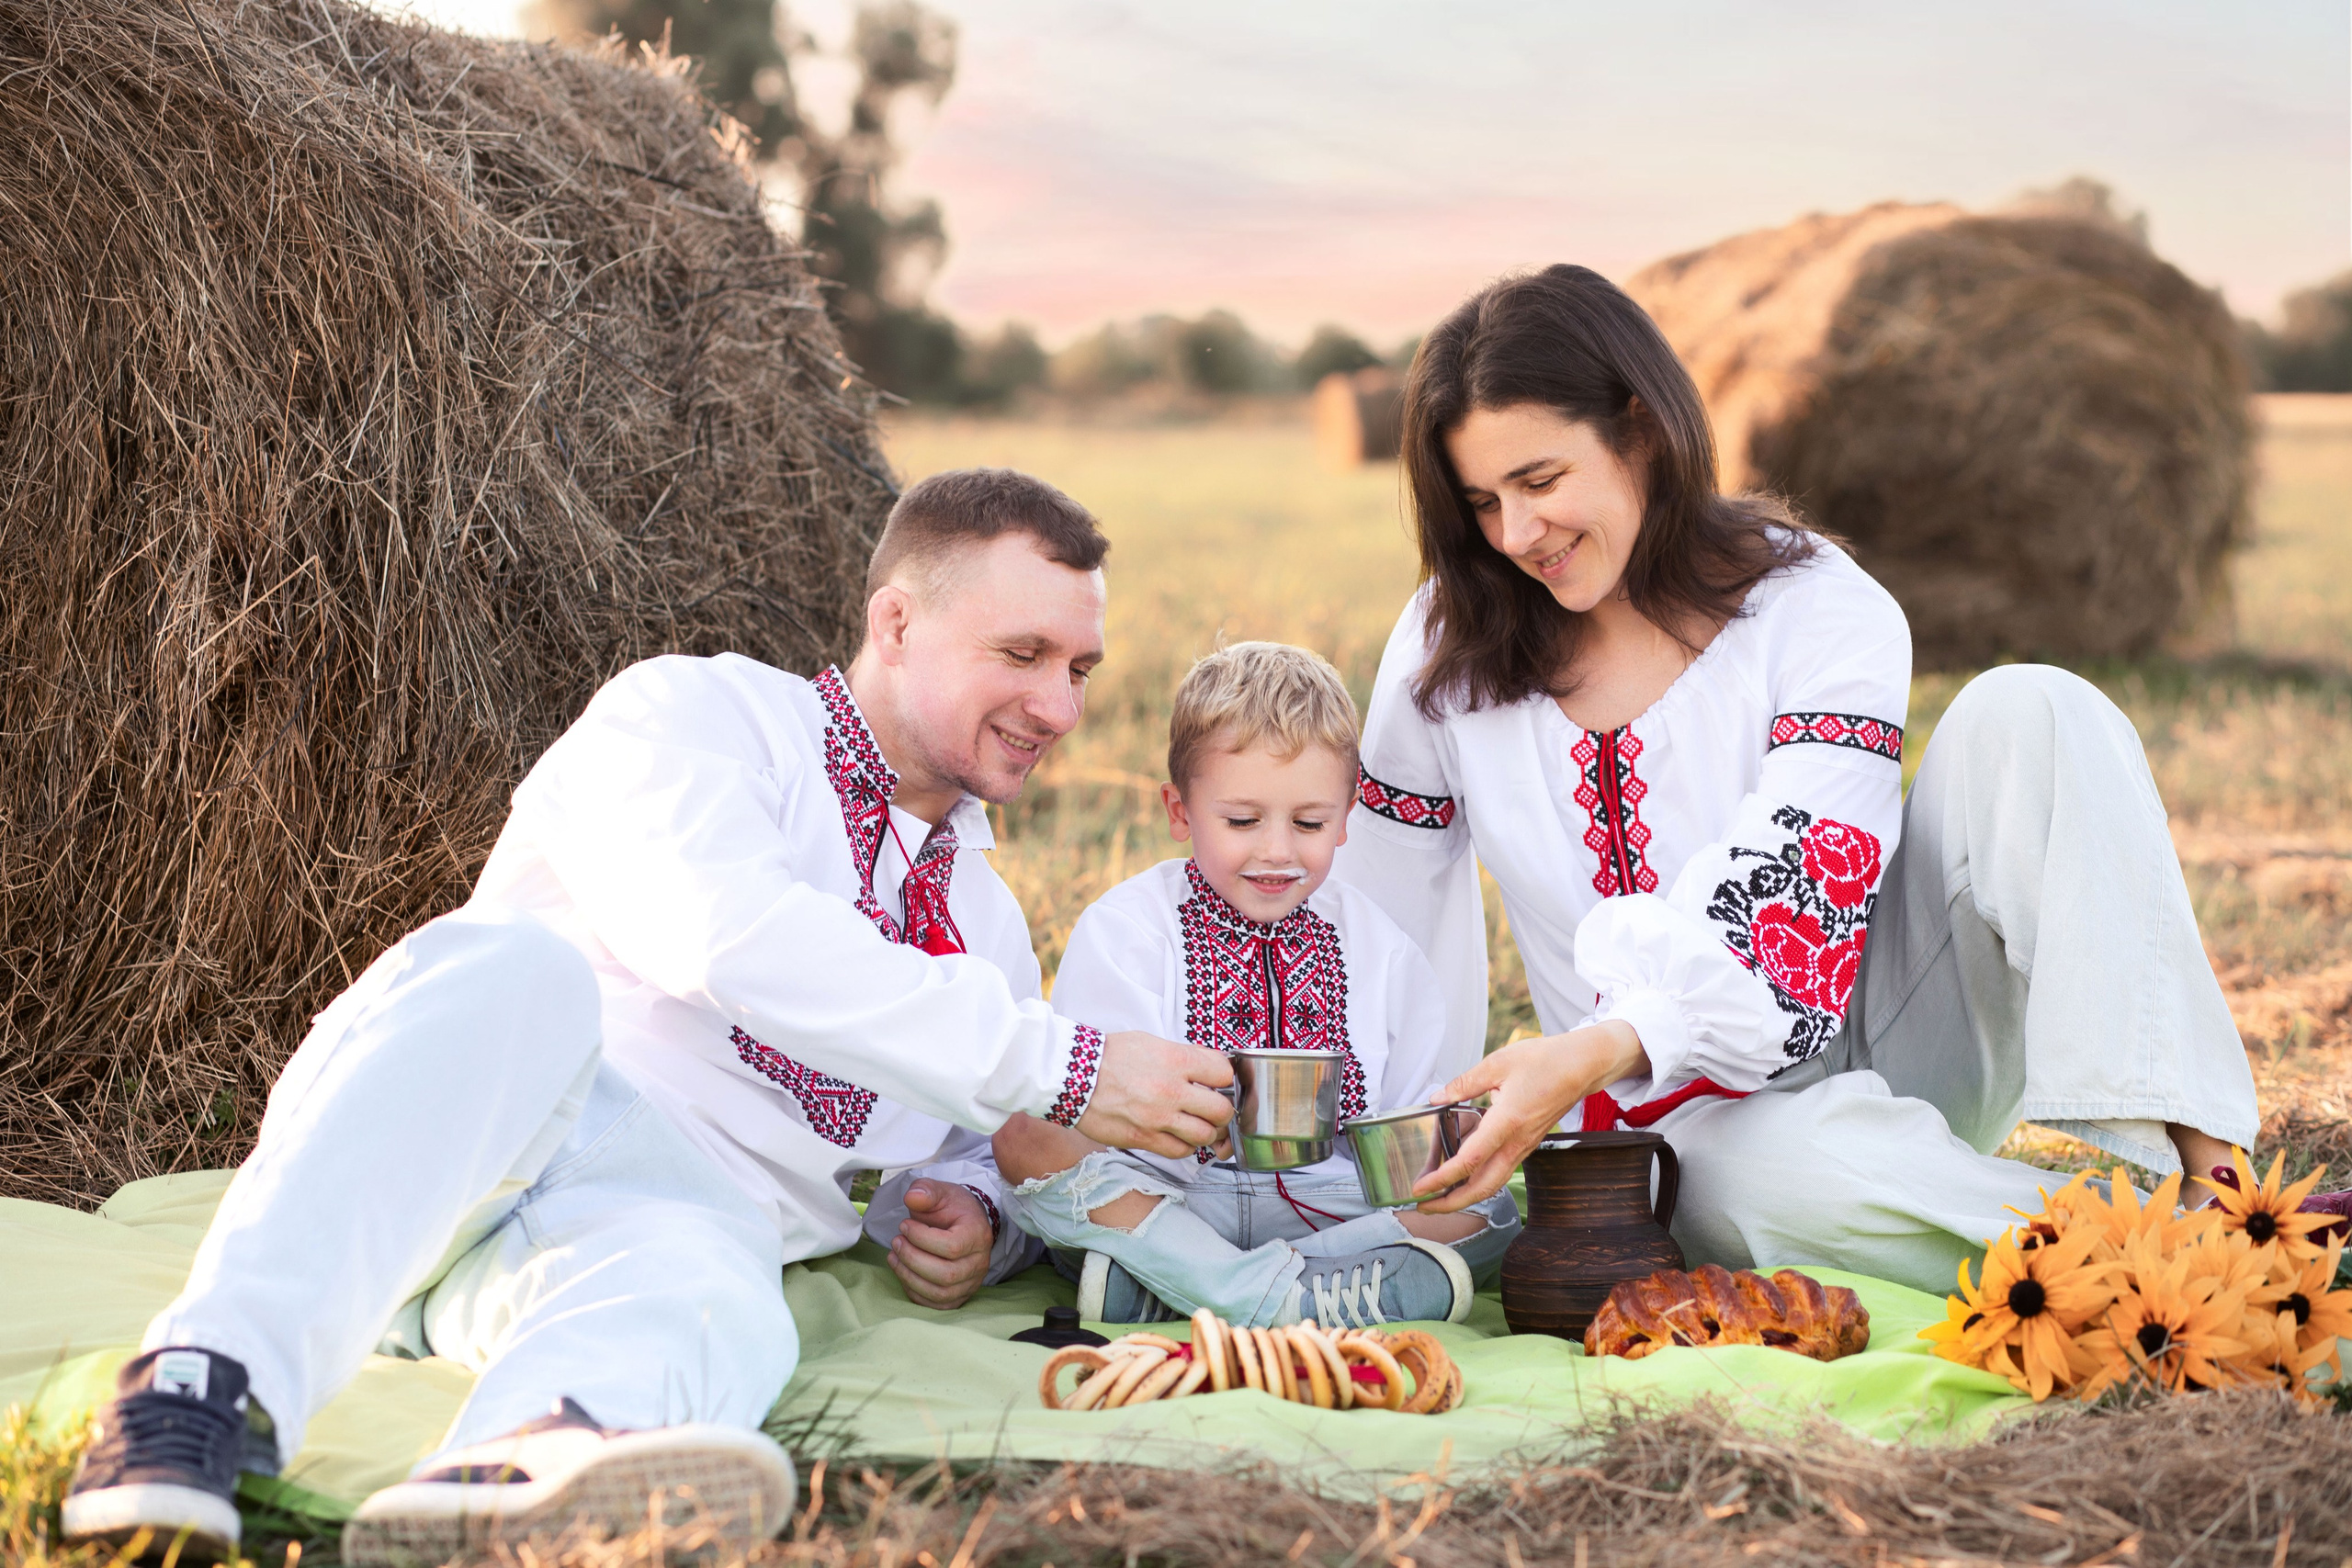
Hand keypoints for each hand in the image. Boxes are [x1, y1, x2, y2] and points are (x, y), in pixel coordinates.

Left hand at [888, 1179, 993, 1309]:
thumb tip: (912, 1198)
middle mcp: (979, 1262)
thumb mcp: (940, 1192)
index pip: (951, 1246)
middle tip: (896, 1242)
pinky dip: (915, 1292)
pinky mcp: (960, 1296)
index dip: (921, 1238)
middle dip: (912, 1259)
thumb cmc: (952, 1208)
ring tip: (894, 1256)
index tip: (904, 1225)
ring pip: (940, 1293)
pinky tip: (903, 1272)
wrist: (965, 1223)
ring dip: (909, 1277)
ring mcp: (971, 1282)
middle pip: (945, 1274)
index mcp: (978, 1234)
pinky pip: (936, 1305)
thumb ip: (926, 1191)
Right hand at [1074, 1031, 1232, 1158]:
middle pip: (1221, 1110)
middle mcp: (1171, 1090)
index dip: (1225, 1078)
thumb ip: (1183, 1056)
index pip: (1224, 1073)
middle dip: (1222, 1110)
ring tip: (1198, 1124)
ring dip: (1206, 1132)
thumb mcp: (1151, 1042)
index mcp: (1175, 1060)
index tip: (1219, 1082)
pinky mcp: (1143, 1139)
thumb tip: (1208, 1069)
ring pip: (1204, 1136)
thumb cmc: (1109, 1056)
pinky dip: (1185, 1146)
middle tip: (1214, 1108)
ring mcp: (1158, 1118)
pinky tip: (1179, 1135)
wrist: (1072, 1075)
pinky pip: (1180, 1151)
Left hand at [1411, 1020, 1648, 1212]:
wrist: (1583, 1066)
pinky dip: (1479, 1181)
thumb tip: (1438, 1097)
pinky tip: (1463, 1176)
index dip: (1442, 1178)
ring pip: (1493, 1183)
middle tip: (1424, 1206)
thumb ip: (1466, 1083)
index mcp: (1507, 1121)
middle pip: (1483, 1187)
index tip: (1420, 1188)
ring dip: (1465, 1196)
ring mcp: (1524, 1146)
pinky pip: (1501, 1170)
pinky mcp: (1527, 1143)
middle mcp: (1517, 1141)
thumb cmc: (1547, 1061)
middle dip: (1451, 1203)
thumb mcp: (1499, 1063)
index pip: (1470, 1161)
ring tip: (1439, 1197)